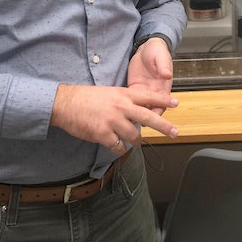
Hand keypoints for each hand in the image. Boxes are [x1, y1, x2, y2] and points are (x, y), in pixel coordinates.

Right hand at [50, 81, 178, 150]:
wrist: (65, 103)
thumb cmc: (86, 98)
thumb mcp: (110, 93)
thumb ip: (126, 100)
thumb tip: (141, 109)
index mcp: (123, 95)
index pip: (149, 96)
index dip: (164, 100)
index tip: (177, 103)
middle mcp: (121, 107)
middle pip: (149, 117)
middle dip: (164, 126)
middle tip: (175, 132)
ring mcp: (113, 121)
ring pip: (134, 136)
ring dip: (136, 141)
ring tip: (134, 142)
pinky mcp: (103, 134)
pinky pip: (118, 147)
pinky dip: (120, 149)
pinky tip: (117, 147)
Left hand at [128, 36, 174, 115]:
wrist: (147, 46)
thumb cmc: (157, 51)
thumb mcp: (161, 57)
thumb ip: (163, 66)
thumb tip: (167, 74)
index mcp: (163, 86)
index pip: (162, 104)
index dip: (158, 112)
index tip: (152, 118)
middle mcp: (154, 91)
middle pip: (150, 109)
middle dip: (145, 118)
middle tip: (136, 123)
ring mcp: (143, 90)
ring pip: (140, 107)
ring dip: (134, 113)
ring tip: (126, 119)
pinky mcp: (134, 87)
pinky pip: (131, 99)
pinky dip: (127, 105)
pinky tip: (120, 110)